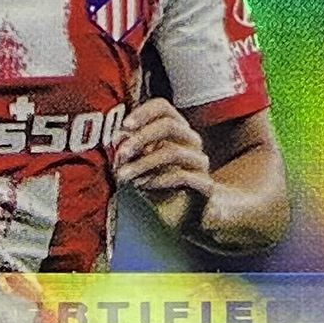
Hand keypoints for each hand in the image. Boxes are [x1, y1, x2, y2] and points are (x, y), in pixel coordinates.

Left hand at [116, 96, 212, 230]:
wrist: (188, 214)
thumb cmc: (159, 184)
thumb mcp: (139, 164)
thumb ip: (130, 149)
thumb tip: (117, 137)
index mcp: (176, 129)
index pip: (163, 107)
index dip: (143, 112)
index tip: (124, 126)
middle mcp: (191, 141)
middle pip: (169, 125)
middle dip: (140, 138)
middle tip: (120, 154)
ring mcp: (200, 162)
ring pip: (173, 152)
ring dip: (143, 164)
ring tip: (124, 177)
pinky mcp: (205, 184)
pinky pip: (183, 176)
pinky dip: (158, 180)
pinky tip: (143, 186)